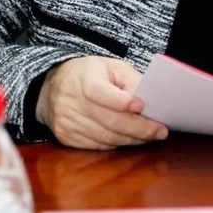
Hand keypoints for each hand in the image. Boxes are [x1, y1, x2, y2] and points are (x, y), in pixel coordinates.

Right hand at [35, 56, 167, 149]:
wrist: (52, 87)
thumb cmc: (89, 74)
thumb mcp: (110, 67)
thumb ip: (131, 80)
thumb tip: (149, 99)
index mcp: (83, 79)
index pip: (102, 94)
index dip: (124, 102)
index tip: (143, 106)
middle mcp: (71, 102)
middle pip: (110, 121)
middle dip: (139, 128)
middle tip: (160, 131)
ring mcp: (67, 122)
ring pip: (106, 137)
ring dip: (132, 139)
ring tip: (150, 135)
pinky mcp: (66, 137)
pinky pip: (98, 145)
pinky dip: (117, 143)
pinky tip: (129, 138)